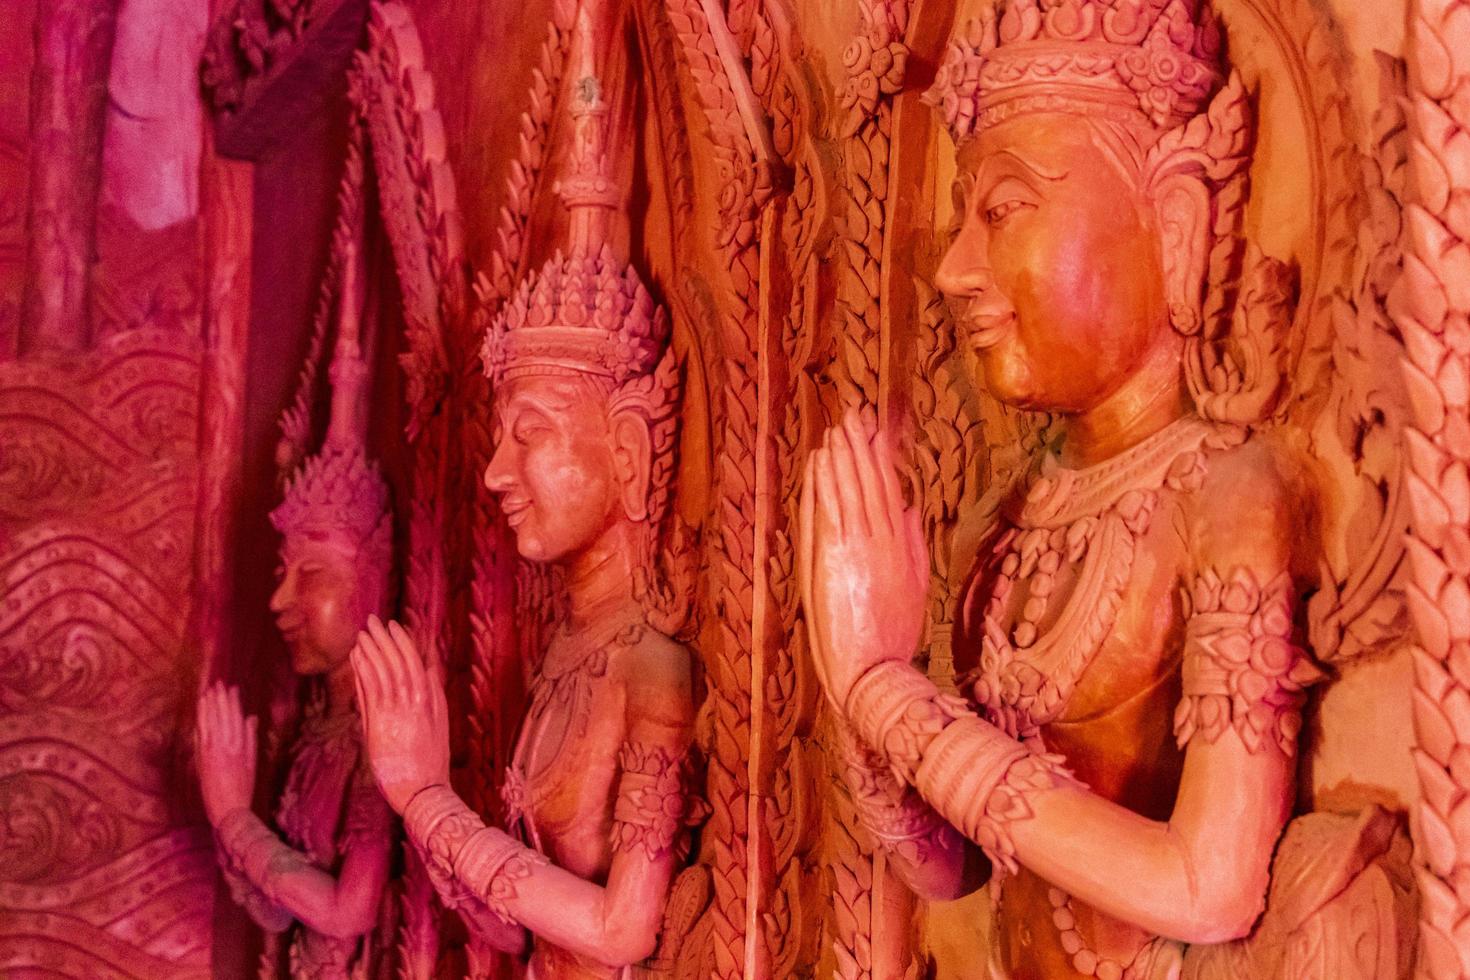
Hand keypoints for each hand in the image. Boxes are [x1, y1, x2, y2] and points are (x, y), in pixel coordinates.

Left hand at [195, 682, 258, 826]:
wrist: (228, 810)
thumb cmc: (243, 787)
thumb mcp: (252, 761)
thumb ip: (251, 738)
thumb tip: (251, 718)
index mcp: (240, 745)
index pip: (236, 717)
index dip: (233, 701)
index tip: (232, 687)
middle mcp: (225, 746)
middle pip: (222, 716)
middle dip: (220, 699)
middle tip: (218, 683)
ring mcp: (211, 751)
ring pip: (209, 722)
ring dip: (208, 706)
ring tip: (207, 692)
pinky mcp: (200, 758)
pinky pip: (200, 734)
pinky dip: (200, 721)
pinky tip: (199, 711)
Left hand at [351, 615, 450, 813]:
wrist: (422, 789)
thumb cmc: (432, 758)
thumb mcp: (441, 722)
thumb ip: (435, 692)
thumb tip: (431, 666)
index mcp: (428, 699)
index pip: (412, 661)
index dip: (402, 641)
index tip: (393, 625)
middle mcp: (410, 702)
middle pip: (394, 662)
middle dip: (383, 639)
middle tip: (372, 620)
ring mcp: (392, 713)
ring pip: (380, 673)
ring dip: (370, 651)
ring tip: (361, 634)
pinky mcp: (376, 725)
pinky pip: (368, 690)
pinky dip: (362, 671)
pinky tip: (357, 658)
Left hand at [798, 407, 927, 709]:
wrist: (874, 672)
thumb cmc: (892, 639)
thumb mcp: (914, 588)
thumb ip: (913, 546)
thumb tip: (909, 511)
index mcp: (901, 549)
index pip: (889, 493)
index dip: (880, 460)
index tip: (874, 433)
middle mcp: (882, 542)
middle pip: (871, 485)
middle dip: (862, 448)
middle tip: (854, 415)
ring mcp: (859, 547)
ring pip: (851, 490)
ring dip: (843, 456)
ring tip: (836, 427)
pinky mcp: (835, 557)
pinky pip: (830, 509)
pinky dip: (826, 481)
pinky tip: (821, 459)